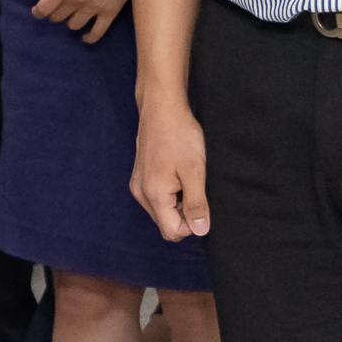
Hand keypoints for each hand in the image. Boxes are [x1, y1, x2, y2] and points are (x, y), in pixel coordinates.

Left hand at [33, 0, 131, 42]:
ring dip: (71, 22)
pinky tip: (86, 37)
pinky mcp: (110, 12)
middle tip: (59, 10)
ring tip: (74, 17)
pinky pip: (97, 32)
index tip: (38, 13)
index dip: (39, 12)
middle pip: (57, 17)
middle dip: (56, 14)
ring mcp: (93, 7)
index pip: (44, 8)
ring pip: (74, 26)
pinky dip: (90, 37)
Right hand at [132, 94, 211, 241]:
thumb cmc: (180, 138)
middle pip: (166, 222)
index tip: (202, 202)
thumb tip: (200, 231)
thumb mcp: (195, 173)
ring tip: (188, 177)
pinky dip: (172, 192)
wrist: (161, 109)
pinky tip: (179, 172)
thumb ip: (196, 205)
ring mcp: (139, 184)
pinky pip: (158, 197)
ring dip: (179, 202)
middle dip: (185, 214)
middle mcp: (141, 194)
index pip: (172, 231)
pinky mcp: (141, 176)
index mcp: (153, 195)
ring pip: (163, 210)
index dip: (192, 224)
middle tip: (196, 187)